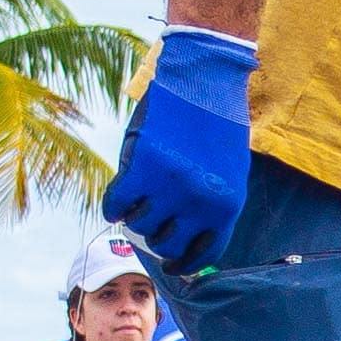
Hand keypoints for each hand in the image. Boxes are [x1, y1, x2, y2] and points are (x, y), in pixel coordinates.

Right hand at [103, 28, 255, 273]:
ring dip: (134, 219)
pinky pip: (118, 204)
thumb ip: (211, 202)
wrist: (205, 77)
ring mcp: (172, 188)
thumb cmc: (216, 120)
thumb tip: (186, 234)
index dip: (185, 263)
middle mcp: (201, 203)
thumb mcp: (227, 169)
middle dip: (155, 238)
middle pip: (167, 243)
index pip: (204, 253)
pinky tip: (114, 204)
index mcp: (227, 205)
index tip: (173, 264)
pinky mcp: (144, 169)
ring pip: (141, 225)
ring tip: (134, 206)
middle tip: (147, 224)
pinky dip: (112, 207)